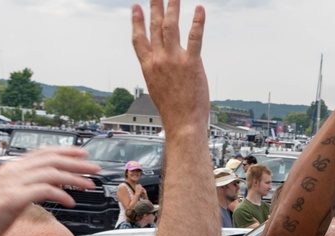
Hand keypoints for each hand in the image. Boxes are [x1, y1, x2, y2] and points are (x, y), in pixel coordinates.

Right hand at [0, 148, 98, 235]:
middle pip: (52, 160)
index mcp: (12, 167)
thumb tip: (51, 184)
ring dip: (74, 178)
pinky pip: (45, 191)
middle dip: (77, 163)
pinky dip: (61, 194)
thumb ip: (29, 184)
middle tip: (95, 168)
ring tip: (90, 185)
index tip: (83, 153)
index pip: (43, 153)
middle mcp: (13, 171)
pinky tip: (71, 202)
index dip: (65, 151)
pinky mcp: (15, 198)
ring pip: (52, 173)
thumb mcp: (11, 192)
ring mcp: (13, 183)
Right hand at [131, 0, 208, 128]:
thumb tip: (164, 64)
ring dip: (172, 7)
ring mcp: (174, 60)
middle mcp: (159, 60)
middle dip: (155, 6)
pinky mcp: (192, 64)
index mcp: (148, 67)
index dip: (137, 21)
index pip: (139, 39)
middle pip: (155, 27)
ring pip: (171, 27)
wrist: (182, 124)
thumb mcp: (158, 88)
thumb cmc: (173, 110)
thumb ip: (160, 72)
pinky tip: (199, 9)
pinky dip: (197, 22)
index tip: (136, 7)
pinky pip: (195, 38)